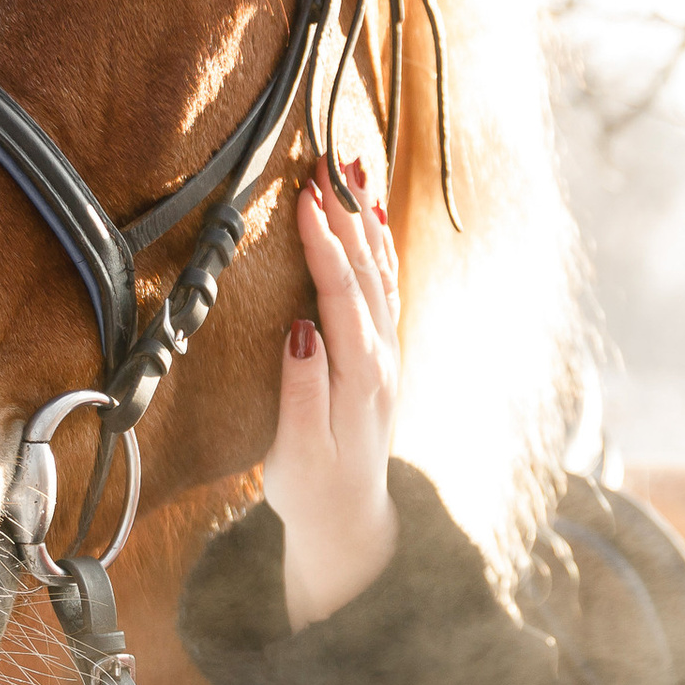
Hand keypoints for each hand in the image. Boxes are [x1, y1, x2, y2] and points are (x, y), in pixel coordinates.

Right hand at [262, 168, 401, 632]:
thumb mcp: (298, 450)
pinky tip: (370, 218)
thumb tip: (302, 330)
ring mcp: (385, 354)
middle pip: (365, 271)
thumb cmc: (313, 488)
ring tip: (352, 168)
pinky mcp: (379, 355)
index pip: (341, 295)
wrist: (349, 521)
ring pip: (378, 272)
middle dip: (344, 214)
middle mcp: (381, 357)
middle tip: (323, 163)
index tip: (306, 200)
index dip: (324, 245)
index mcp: (359, 375)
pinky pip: (382, 286)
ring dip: (364, 219)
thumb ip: (302, 390)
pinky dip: (376, 246)